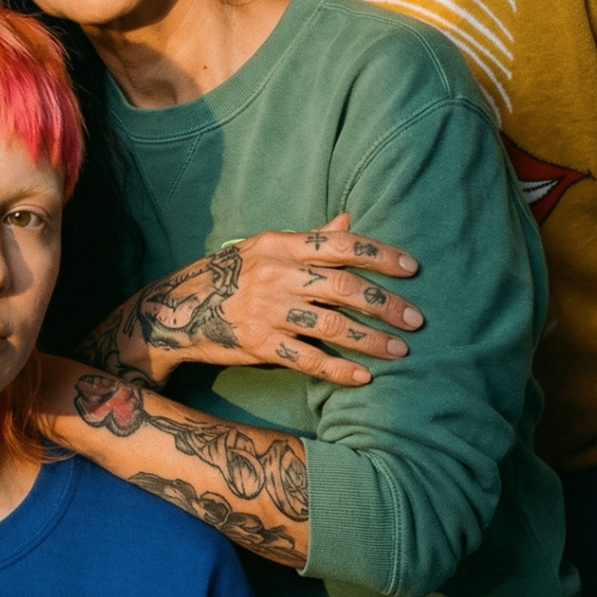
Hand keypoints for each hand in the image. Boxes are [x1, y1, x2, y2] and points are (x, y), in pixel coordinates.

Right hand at [78, 214, 422, 388]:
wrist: (181, 308)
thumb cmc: (233, 274)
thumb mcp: (267, 248)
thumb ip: (311, 238)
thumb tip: (349, 221)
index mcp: (280, 246)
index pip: (340, 245)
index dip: (379, 255)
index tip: (412, 268)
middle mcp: (275, 275)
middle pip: (342, 287)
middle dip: (385, 304)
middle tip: (416, 319)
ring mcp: (267, 310)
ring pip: (331, 326)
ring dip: (370, 339)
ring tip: (399, 350)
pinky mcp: (259, 344)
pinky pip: (307, 359)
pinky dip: (338, 370)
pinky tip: (364, 376)